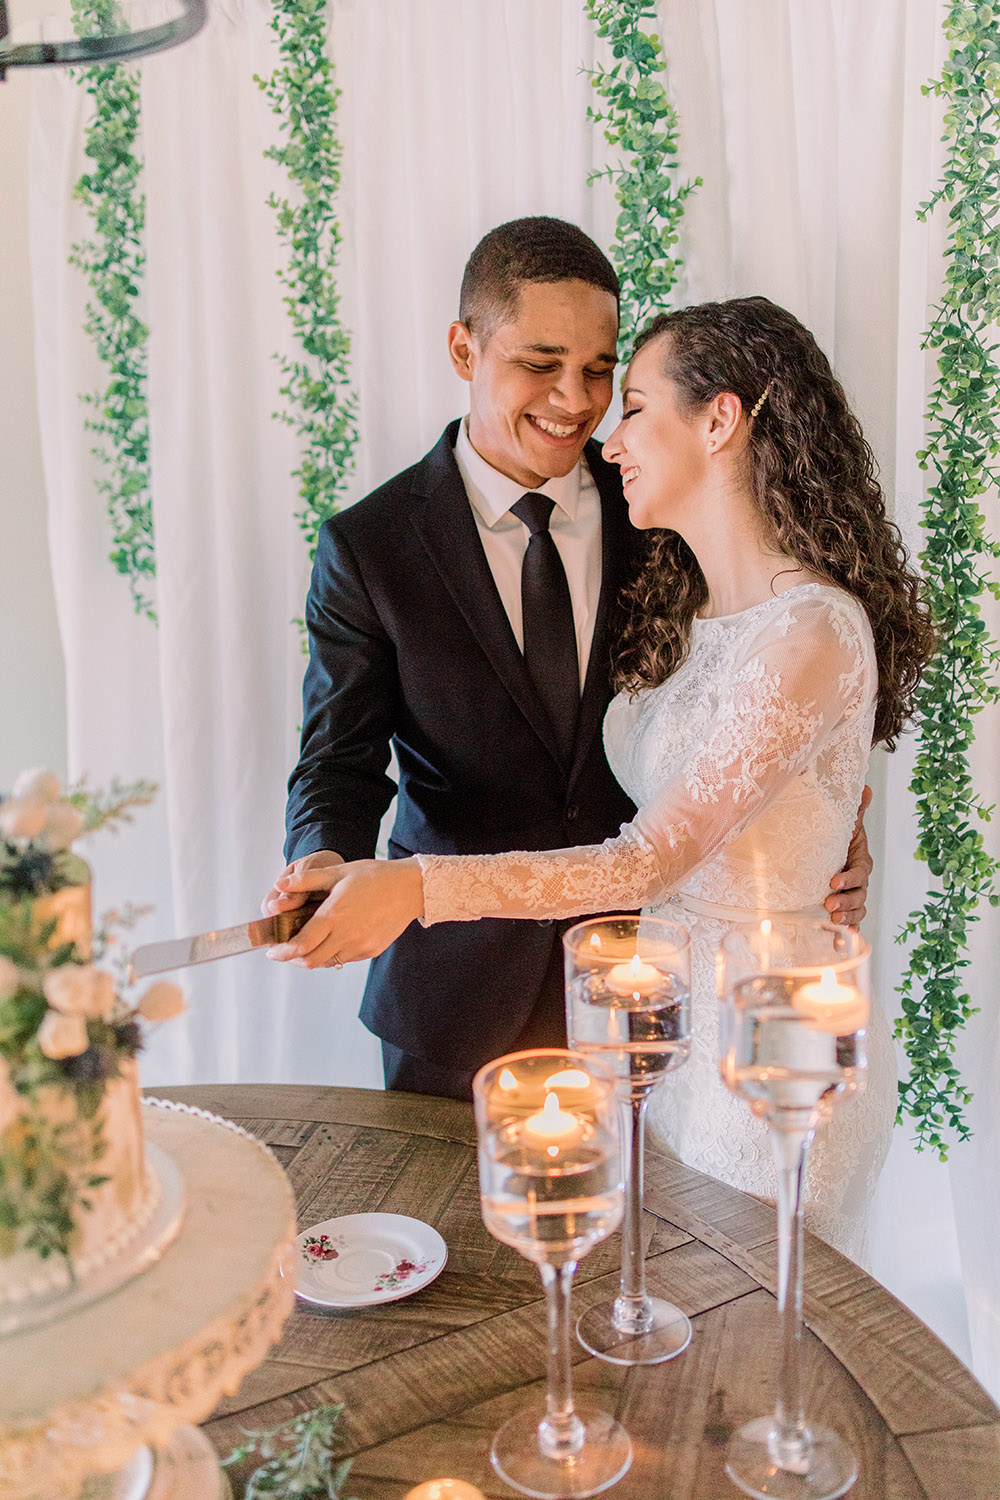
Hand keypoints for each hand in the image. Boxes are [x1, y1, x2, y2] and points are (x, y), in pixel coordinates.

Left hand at [266, 857, 423, 967]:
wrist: (409, 889)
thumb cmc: (374, 876)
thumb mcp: (338, 872)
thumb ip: (306, 880)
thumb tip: (280, 886)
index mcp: (334, 915)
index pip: (300, 945)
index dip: (282, 952)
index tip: (272, 951)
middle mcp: (346, 935)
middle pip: (310, 961)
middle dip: (293, 959)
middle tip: (285, 951)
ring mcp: (360, 946)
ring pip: (327, 962)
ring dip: (313, 956)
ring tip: (308, 943)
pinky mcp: (371, 951)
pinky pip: (345, 958)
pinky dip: (333, 954)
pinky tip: (333, 939)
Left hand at [824, 784, 872, 926]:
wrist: (828, 851)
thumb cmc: (838, 838)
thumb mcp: (846, 823)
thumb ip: (856, 809)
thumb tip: (865, 788)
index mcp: (860, 861)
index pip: (860, 872)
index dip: (849, 878)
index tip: (833, 881)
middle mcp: (859, 881)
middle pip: (860, 895)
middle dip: (846, 901)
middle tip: (829, 904)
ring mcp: (852, 896)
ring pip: (857, 910)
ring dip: (847, 917)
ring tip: (832, 919)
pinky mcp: (843, 907)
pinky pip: (850, 922)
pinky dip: (846, 931)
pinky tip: (839, 939)